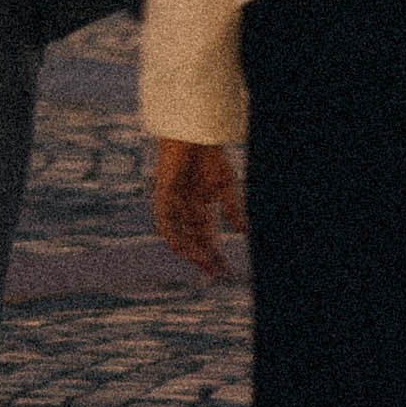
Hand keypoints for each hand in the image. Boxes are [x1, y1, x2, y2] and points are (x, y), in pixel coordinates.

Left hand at [153, 138, 246, 279]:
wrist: (196, 132)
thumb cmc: (210, 155)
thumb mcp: (226, 186)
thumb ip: (232, 209)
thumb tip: (243, 231)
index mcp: (199, 206)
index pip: (206, 236)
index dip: (214, 254)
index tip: (224, 270)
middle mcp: (184, 208)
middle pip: (192, 240)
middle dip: (203, 257)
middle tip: (214, 273)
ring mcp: (172, 203)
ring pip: (178, 235)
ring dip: (190, 251)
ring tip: (204, 262)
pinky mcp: (162, 195)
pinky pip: (165, 222)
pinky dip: (175, 236)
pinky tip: (186, 246)